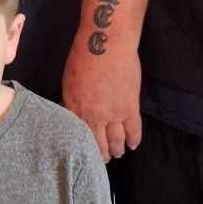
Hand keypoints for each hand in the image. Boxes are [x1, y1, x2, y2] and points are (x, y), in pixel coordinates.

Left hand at [63, 38, 142, 161]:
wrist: (106, 43)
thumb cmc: (83, 56)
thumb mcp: (69, 82)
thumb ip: (72, 101)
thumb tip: (75, 113)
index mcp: (75, 109)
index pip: (78, 136)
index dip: (82, 147)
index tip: (84, 153)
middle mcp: (93, 116)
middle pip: (97, 144)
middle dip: (100, 155)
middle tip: (102, 160)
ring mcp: (113, 114)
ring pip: (116, 141)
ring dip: (117, 150)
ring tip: (118, 153)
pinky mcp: (130, 108)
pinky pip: (133, 130)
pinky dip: (134, 140)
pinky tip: (133, 145)